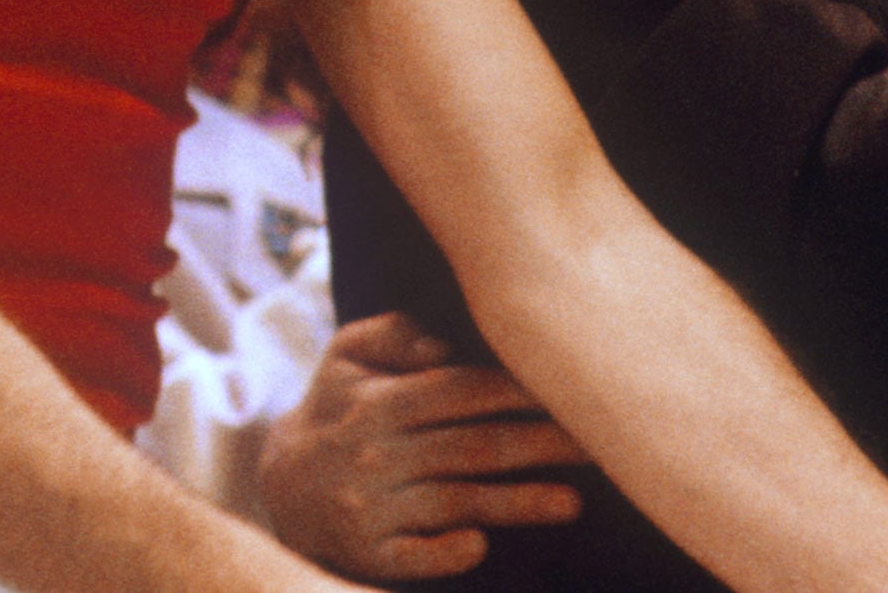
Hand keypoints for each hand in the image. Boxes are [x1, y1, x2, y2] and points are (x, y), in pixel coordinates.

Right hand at [258, 313, 583, 581]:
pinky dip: (447, 551)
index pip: (460, 391)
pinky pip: (415, 555)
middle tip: (603, 447)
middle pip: (472, 446)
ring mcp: (374, 505)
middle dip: (541, 444)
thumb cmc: (337, 410)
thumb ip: (393, 333)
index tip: (574, 394)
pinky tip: (481, 545)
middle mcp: (377, 452)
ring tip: (572, 502)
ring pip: (457, 501)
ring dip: (517, 502)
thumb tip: (444, 343)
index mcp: (379, 401)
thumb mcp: (347, 357)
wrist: (283, 484)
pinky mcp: (372, 551)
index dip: (518, 391)